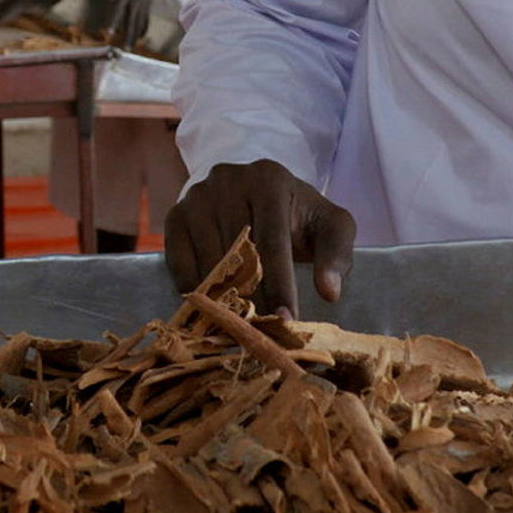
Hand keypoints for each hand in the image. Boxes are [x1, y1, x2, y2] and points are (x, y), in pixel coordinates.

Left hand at [93, 0, 187, 46]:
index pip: (118, 9)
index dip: (114, 22)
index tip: (110, 33)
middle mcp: (135, 0)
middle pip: (131, 21)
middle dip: (128, 35)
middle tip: (125, 48)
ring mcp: (142, 3)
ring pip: (139, 22)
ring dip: (135, 35)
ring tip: (131, 48)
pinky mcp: (147, 4)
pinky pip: (145, 19)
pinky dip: (143, 29)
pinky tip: (140, 37)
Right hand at [165, 159, 356, 318]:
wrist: (257, 193)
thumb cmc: (298, 216)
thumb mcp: (330, 226)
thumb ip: (337, 254)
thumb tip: (329, 292)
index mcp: (269, 179)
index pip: (272, 240)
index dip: (279, 285)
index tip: (286, 321)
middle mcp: (228, 181)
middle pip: (237, 252)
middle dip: (254, 297)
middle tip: (263, 332)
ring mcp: (197, 197)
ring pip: (209, 261)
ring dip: (224, 298)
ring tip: (241, 324)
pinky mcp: (175, 215)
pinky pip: (180, 263)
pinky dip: (197, 290)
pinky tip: (214, 307)